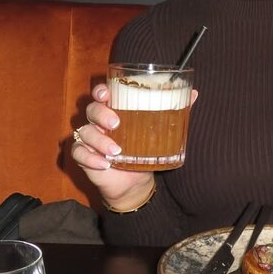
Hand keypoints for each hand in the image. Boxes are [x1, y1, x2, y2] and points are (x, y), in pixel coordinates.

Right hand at [72, 82, 197, 208]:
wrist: (135, 182)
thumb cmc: (144, 150)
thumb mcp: (159, 132)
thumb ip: (173, 112)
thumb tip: (194, 94)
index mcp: (114, 110)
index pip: (102, 94)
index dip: (100, 91)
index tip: (106, 94)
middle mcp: (99, 122)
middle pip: (91, 109)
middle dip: (101, 114)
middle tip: (116, 123)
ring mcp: (90, 140)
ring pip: (85, 132)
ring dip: (99, 140)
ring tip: (116, 151)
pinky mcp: (85, 158)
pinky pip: (79, 153)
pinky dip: (90, 158)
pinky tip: (104, 164)